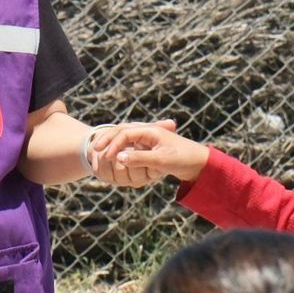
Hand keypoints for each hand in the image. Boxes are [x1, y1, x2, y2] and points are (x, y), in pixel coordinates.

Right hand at [87, 120, 204, 185]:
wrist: (199, 162)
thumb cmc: (182, 159)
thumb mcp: (161, 161)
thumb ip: (139, 158)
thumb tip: (119, 157)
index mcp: (150, 130)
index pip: (125, 133)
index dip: (113, 144)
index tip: (107, 156)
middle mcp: (147, 131)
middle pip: (120, 131)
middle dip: (106, 140)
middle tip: (93, 152)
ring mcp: (147, 138)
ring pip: (122, 137)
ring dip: (110, 145)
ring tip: (98, 155)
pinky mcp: (147, 146)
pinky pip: (128, 145)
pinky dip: (117, 151)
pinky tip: (110, 159)